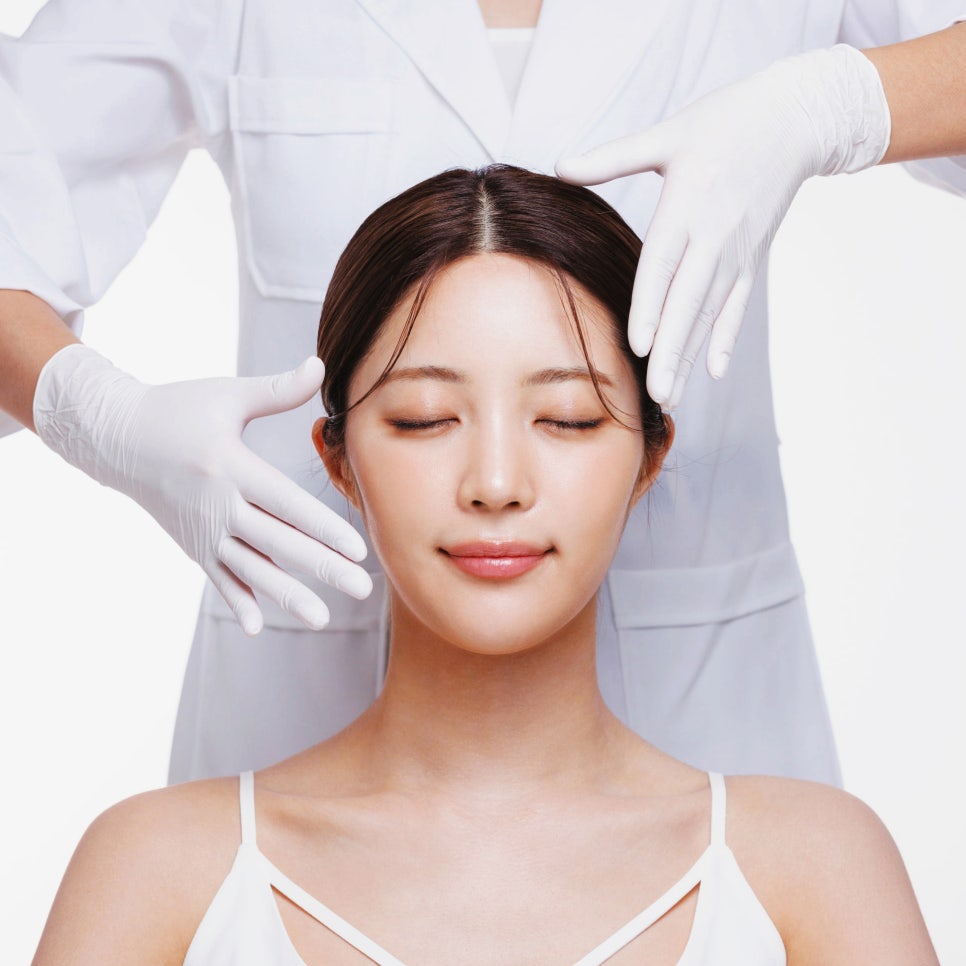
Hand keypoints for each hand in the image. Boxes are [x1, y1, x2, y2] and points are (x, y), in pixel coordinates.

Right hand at [34, 347, 371, 634]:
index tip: (357, 549)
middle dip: (323, 567)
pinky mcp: (192, 543)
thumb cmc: (177, 409)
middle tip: (362, 589)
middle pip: (279, 542)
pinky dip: (236, 601)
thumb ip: (277, 391)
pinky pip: (217, 577)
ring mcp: (203, 529)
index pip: (287, 504)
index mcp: (231, 466)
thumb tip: (319, 364)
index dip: (323, 528)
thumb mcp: (226, 395)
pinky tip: (258, 627)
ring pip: (251, 569)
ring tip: (321, 618)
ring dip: (286, 595)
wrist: (115, 437)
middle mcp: (218, 504)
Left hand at [557, 45, 890, 408]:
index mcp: (686, 206)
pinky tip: (713, 370)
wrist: (795, 118)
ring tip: (672, 396)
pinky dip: (725, 338)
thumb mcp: (666, 134)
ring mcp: (735, 252)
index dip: (651, 307)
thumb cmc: (724, 121)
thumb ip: (612, 158)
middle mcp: (713, 236)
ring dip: (691, 357)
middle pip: (688, 303)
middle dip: (672, 352)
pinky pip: (737, 306)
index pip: (663, 266)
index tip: (638, 346)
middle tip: (657, 395)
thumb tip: (559, 165)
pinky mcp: (751, 259)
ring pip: (709, 314)